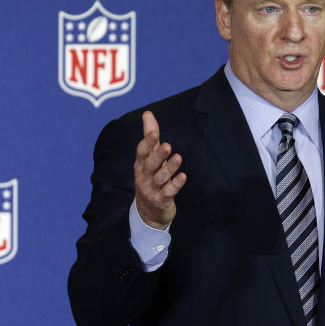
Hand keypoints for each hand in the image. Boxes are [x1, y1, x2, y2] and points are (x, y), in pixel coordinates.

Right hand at [134, 111, 186, 229]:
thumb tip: (147, 113)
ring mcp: (151, 190)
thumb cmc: (150, 178)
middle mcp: (144, 176)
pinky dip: (176, 185)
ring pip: (160, 178)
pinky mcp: (161, 201)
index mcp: (141, 165)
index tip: (153, 132)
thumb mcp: (149, 158)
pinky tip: (183, 176)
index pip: (141, 152)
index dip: (147, 142)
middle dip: (158, 155)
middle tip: (167, 145)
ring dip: (169, 168)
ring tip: (178, 157)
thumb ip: (150, 136)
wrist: (148, 212)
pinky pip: (168, 192)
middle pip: (150, 165)